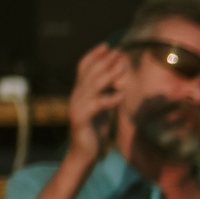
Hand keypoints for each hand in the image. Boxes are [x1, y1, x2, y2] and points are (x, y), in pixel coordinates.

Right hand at [67, 44, 128, 163]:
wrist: (84, 153)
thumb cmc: (95, 130)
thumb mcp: (103, 108)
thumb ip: (108, 93)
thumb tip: (120, 80)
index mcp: (80, 92)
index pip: (83, 68)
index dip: (94, 55)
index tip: (107, 45)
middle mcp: (76, 96)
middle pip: (90, 73)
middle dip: (105, 61)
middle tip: (119, 52)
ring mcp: (77, 106)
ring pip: (93, 85)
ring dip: (109, 74)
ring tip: (123, 66)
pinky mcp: (81, 119)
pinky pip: (97, 106)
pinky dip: (110, 99)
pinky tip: (122, 95)